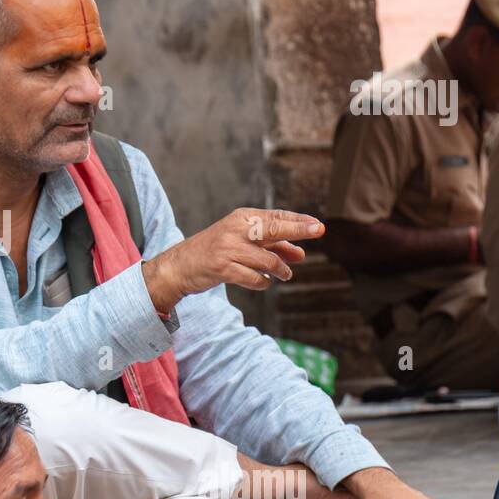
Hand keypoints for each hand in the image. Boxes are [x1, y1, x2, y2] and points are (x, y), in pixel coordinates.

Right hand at [142, 208, 323, 311]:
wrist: (179, 266)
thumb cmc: (214, 251)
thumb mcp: (241, 241)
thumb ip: (270, 245)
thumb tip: (300, 253)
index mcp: (241, 218)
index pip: (275, 216)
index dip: (298, 221)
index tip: (318, 225)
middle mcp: (235, 230)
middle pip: (273, 228)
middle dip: (298, 230)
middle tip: (319, 231)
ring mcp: (228, 249)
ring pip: (267, 259)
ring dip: (280, 269)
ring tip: (284, 274)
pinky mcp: (222, 268)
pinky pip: (254, 278)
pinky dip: (264, 282)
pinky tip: (263, 281)